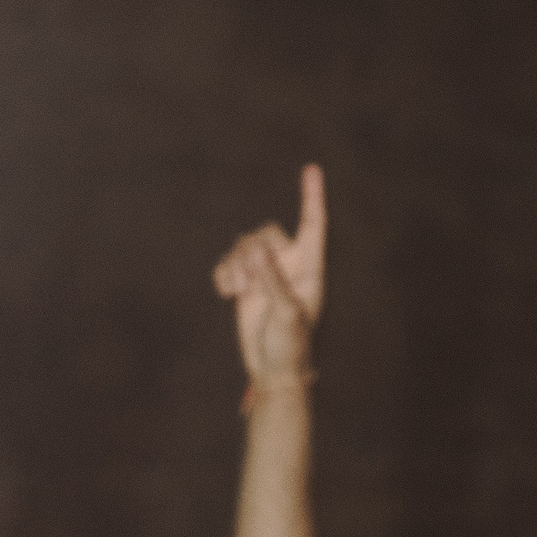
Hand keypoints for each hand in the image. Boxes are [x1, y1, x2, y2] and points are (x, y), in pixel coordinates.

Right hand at [212, 164, 325, 382]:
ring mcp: (265, 273)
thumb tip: (256, 251)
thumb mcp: (287, 313)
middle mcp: (288, 265)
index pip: (313, 224)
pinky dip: (223, 274)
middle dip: (250, 253)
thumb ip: (273, 281)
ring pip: (243, 246)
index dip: (312, 196)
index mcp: (310, 267)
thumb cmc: (290, 344)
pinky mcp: (244, 283)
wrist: (272, 367)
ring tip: (237, 292)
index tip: (311, 169)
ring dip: (235, 266)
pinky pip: (227, 263)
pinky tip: (226, 294)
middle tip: (247, 284)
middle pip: (265, 233)